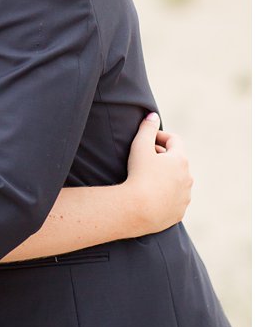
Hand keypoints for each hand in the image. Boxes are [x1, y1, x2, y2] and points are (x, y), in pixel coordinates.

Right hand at [124, 112, 189, 234]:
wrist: (139, 210)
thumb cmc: (139, 175)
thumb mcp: (139, 147)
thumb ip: (146, 129)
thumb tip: (152, 115)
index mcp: (180, 160)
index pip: (174, 140)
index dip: (160, 136)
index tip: (148, 139)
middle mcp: (187, 177)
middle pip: (177, 161)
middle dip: (162, 157)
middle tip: (143, 158)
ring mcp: (185, 195)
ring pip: (177, 181)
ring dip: (165, 177)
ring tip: (147, 178)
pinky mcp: (179, 211)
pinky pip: (174, 199)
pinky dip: (165, 194)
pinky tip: (150, 195)